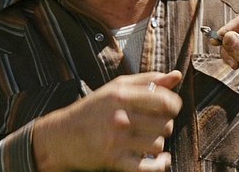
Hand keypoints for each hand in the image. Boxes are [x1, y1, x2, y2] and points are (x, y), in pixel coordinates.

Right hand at [33, 70, 182, 171]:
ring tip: (149, 139)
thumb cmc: (93, 109)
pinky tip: (161, 160)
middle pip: (164, 123)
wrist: (60, 136)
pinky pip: (146, 167)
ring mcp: (116, 140)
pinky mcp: (113, 160)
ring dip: (158, 144)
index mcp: (122, 95)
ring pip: (158, 144)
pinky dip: (159, 165)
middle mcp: (119, 117)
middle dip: (165, 124)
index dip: (174, 105)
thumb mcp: (118, 87)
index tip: (171, 108)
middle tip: (155, 124)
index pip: (165, 100)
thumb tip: (177, 75)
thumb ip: (148, 80)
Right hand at [216, 14, 238, 156]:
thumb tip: (226, 36)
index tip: (217, 41)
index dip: (229, 28)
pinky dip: (233, 56)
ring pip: (237, 38)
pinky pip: (238, 48)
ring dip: (230, 50)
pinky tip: (236, 67)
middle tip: (228, 60)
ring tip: (233, 66)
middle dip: (229, 42)